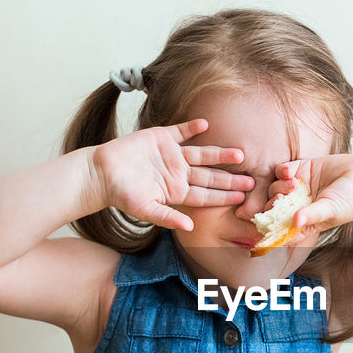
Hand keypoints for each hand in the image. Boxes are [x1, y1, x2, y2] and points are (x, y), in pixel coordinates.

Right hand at [91, 119, 253, 230]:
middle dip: (230, 178)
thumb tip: (189, 228)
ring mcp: (171, 155)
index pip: (206, 195)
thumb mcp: (145, 209)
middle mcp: (178, 173)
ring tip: (239, 154)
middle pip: (210, 176)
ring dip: (219, 154)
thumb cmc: (121, 195)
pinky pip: (180, 131)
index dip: (224, 196)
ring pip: (201, 154)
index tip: (243, 197)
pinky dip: (192, 127)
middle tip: (252, 178)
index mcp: (177, 191)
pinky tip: (206, 124)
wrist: (100, 173)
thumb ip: (167, 217)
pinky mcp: (160, 138)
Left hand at [267, 155, 352, 236]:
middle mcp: (297, 206)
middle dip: (271, 204)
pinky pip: (282, 171)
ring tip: (294, 184)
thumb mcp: (331, 211)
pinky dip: (282, 171)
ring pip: (275, 188)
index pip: (280, 228)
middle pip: (272, 208)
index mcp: (303, 222)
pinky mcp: (301, 169)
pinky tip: (289, 172)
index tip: (262, 226)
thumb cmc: (352, 202)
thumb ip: (312, 215)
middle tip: (279, 199)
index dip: (269, 228)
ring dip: (278, 186)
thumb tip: (295, 223)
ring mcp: (297, 188)